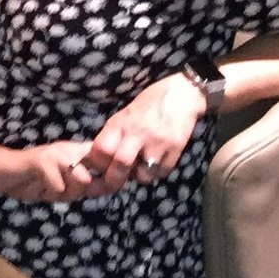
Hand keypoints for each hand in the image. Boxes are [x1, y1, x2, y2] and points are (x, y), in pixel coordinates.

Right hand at [0, 140, 101, 201]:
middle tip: (57, 192)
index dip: (109, 178)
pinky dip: (47, 194)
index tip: (95, 189)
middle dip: (78, 193)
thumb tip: (107, 189)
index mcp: (76, 151)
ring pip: (81, 182)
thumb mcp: (62, 186)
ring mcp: (56, 152)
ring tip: (46, 189)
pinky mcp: (43, 160)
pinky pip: (59, 188)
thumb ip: (83, 186)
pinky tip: (36, 187)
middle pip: (94, 179)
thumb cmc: (29, 180)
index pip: (107, 160)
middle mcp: (70, 148)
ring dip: (63, 194)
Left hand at [82, 73, 208, 189]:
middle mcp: (137, 132)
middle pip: (120, 164)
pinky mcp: (176, 148)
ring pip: (143, 174)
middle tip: (115, 183)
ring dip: (139, 176)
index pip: (101, 149)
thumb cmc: (148, 104)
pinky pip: (162, 172)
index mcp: (120, 123)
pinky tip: (156, 162)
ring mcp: (158, 142)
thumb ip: (113, 135)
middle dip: (115, 180)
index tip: (100, 169)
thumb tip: (97, 159)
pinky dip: (157, 173)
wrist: (181, 95)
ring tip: (141, 168)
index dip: (97, 164)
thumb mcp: (124, 115)